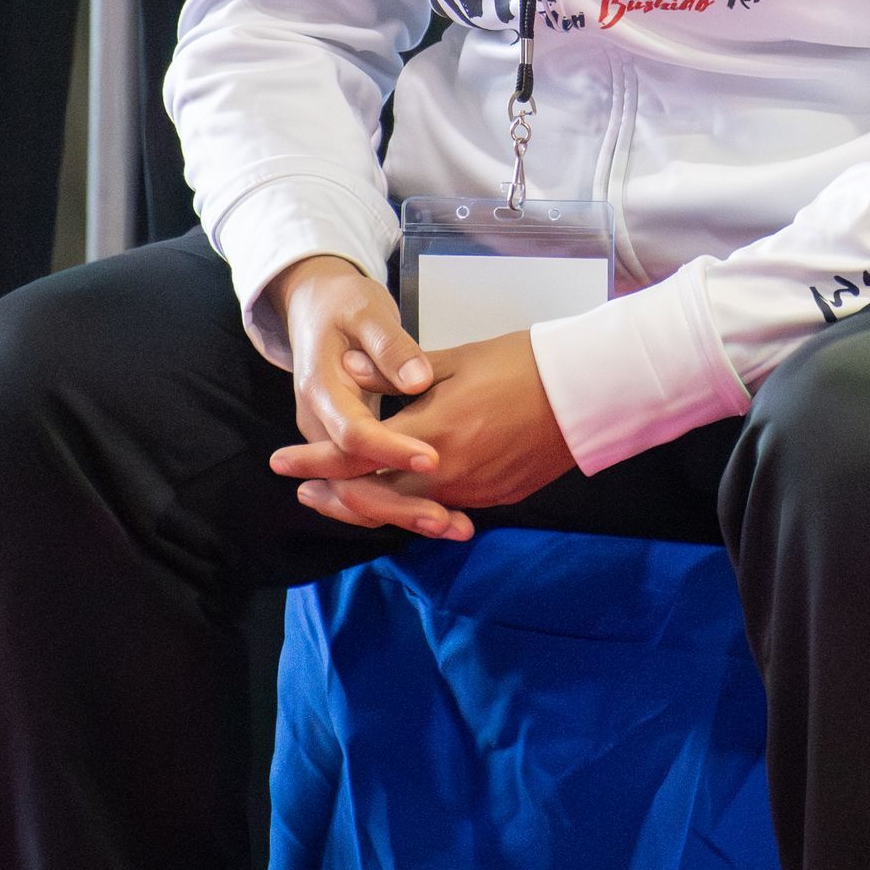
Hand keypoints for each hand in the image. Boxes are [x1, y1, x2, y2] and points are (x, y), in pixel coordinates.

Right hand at [264, 252, 461, 539]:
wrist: (313, 304)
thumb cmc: (343, 305)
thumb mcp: (366, 313)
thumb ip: (390, 347)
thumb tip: (415, 379)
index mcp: (323, 391)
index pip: (356, 434)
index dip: (393, 451)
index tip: (433, 460)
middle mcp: (322, 424)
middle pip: (357, 479)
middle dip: (403, 504)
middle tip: (451, 521)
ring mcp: (333, 440)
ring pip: (364, 491)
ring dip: (408, 512)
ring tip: (458, 527)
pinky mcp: (350, 445)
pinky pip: (372, 483)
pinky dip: (404, 502)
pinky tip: (448, 514)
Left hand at [272, 329, 573, 537]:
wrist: (587, 392)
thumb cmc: (522, 363)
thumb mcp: (455, 360)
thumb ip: (397, 371)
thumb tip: (347, 367)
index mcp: (432, 432)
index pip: (356, 455)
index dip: (315, 459)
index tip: (281, 461)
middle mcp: (447, 472)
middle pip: (373, 497)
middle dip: (334, 494)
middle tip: (306, 490)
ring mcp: (472, 491)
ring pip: (405, 509)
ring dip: (370, 502)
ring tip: (343, 494)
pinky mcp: (494, 497)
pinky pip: (442, 508)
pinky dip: (412, 505)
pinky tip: (400, 497)